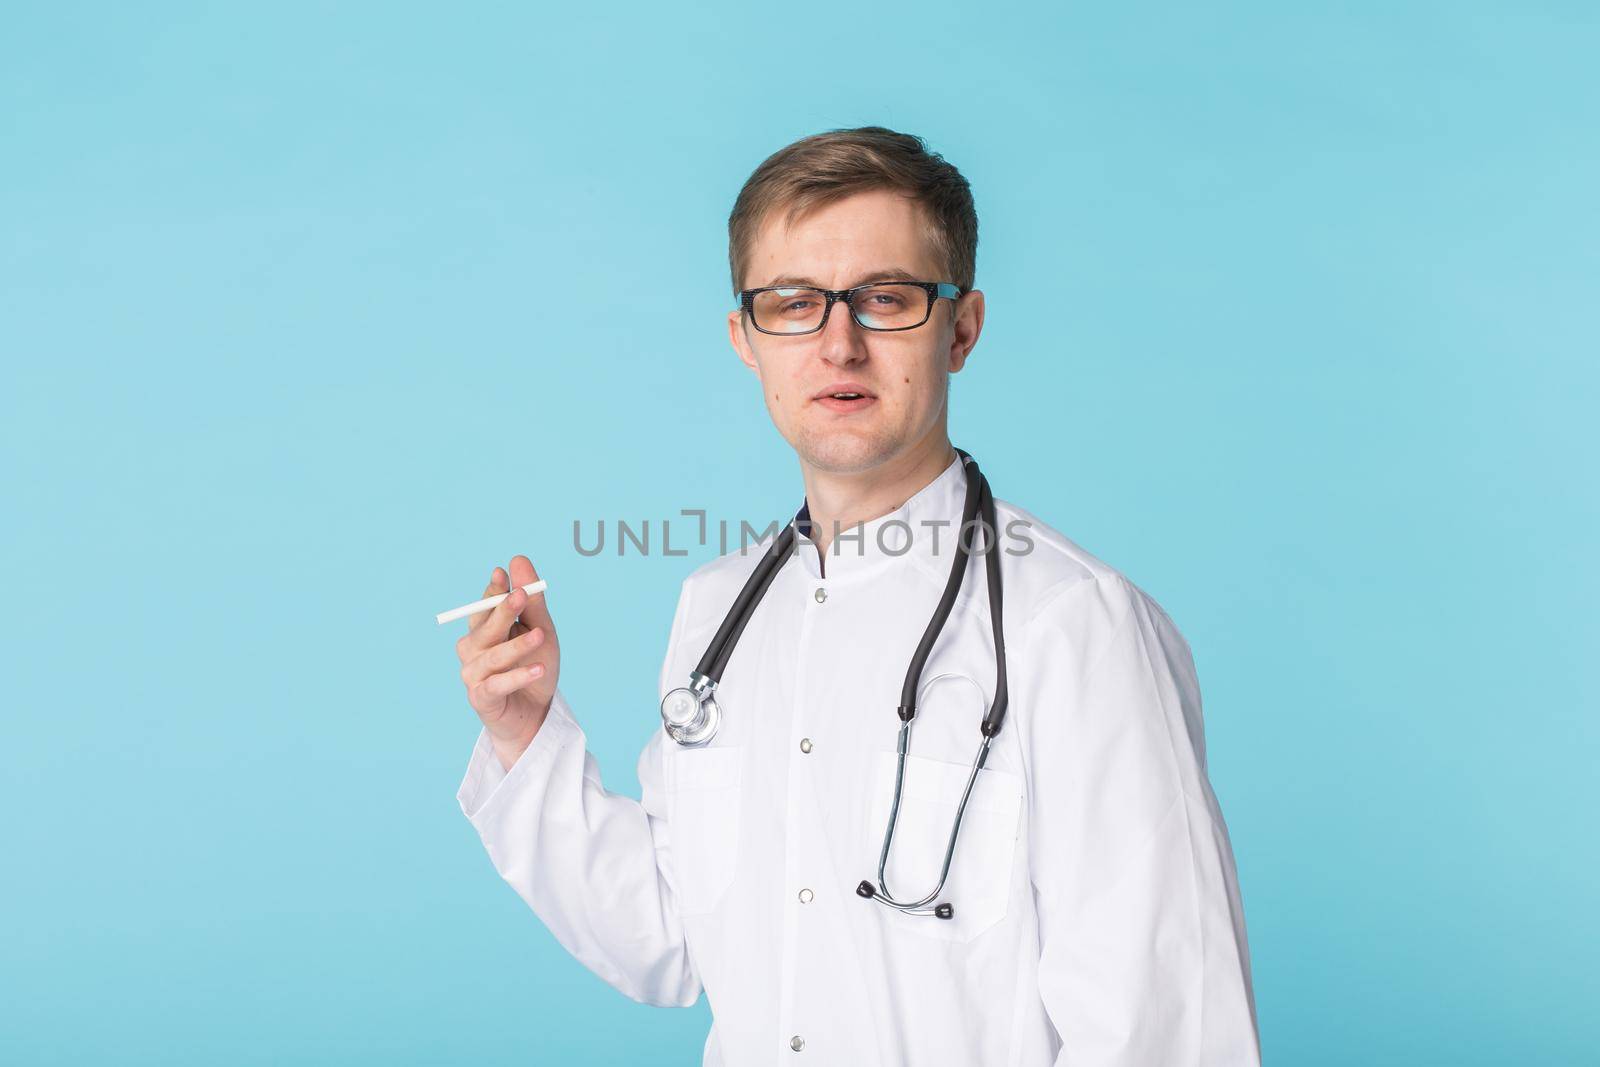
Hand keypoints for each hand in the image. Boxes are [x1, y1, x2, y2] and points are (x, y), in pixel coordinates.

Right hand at [455, 554, 561, 770]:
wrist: (536, 715)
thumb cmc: (534, 668)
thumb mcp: (541, 631)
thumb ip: (531, 601)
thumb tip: (518, 560)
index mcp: (484, 631)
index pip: (484, 607)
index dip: (493, 590)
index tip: (503, 573)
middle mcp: (472, 651)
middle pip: (483, 628)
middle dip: (502, 610)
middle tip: (521, 595)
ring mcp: (473, 675)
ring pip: (492, 656)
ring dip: (516, 646)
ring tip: (541, 636)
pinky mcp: (480, 699)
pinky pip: (496, 685)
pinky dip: (518, 677)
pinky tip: (539, 669)